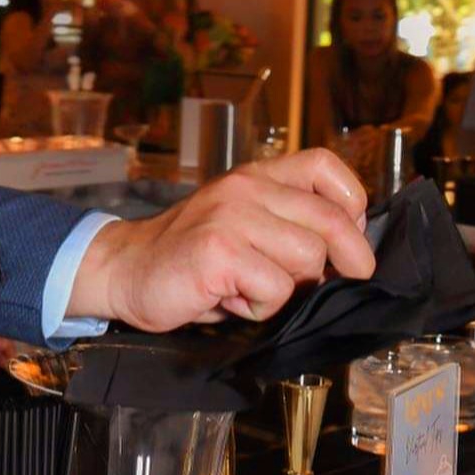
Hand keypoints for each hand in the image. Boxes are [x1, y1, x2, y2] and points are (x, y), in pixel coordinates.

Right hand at [68, 149, 374, 330]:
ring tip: (252, 288)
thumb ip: (286, 224)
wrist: (123, 270)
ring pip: (309, 259)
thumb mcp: (240, 224)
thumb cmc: (187, 258)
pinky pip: (276, 289)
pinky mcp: (219, 251)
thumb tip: (349, 254)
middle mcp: (244, 188)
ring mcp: (231, 216)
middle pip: (332, 221)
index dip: (351, 205)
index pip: (324, 167)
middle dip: (343, 261)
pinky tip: (229, 300)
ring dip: (289, 288)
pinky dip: (260, 308)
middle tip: (328, 282)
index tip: (347, 240)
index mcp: (254, 176)